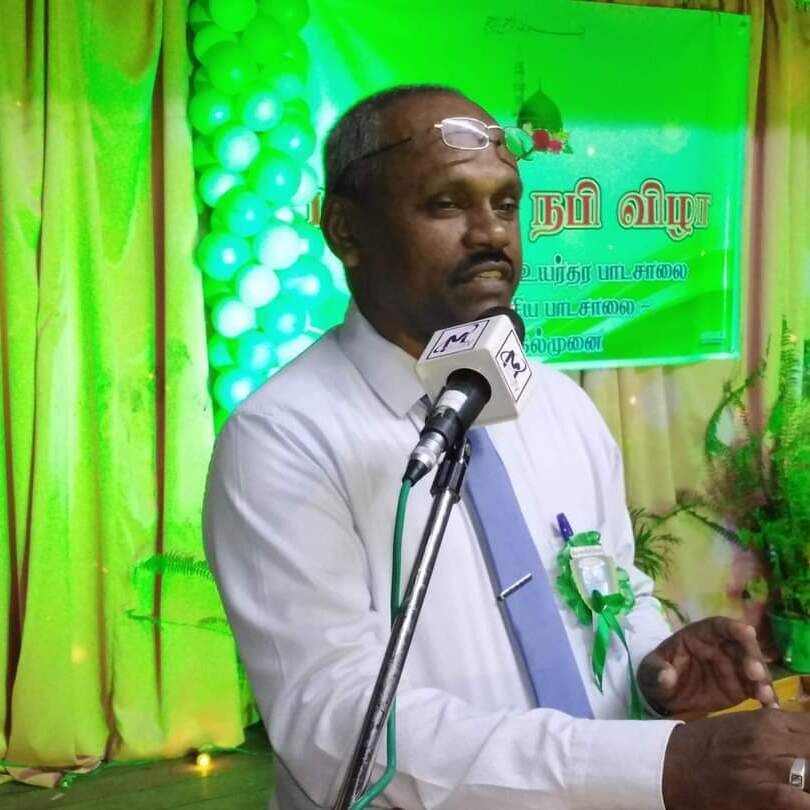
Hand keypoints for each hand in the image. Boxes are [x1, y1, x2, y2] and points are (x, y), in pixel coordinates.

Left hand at [637, 617, 776, 715]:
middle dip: (752, 656)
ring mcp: (733, 668)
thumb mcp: (650, 670)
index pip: (718, 626)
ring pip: (754, 668)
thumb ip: (657, 671)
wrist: (663, 697)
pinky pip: (756, 689)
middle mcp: (721, 648)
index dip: (733, 627)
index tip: (747, 632)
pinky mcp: (740, 687)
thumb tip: (666, 675)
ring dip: (763, 680)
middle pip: (742, 646)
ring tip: (765, 696)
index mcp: (699, 635)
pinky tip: (771, 708)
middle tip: (756, 674)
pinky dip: (765, 697)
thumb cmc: (656, 673)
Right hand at [663, 709, 809, 808]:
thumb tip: (805, 740)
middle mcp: (773, 738)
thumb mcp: (746, 727)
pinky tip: (803, 801)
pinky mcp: (765, 794)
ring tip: (804, 786)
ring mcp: (769, 765)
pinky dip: (807, 802)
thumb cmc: (709, 745)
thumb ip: (779, 731)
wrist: (673, 764)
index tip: (808, 752)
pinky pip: (802, 801)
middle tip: (806, 774)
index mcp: (770, 720)